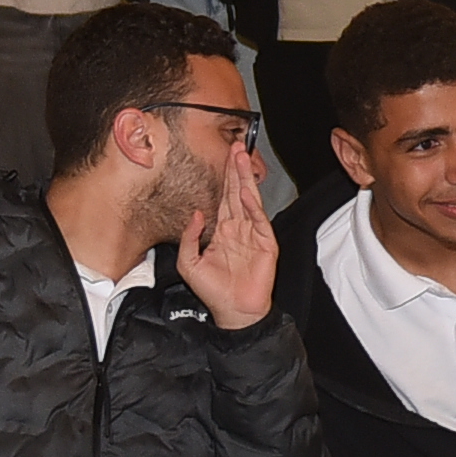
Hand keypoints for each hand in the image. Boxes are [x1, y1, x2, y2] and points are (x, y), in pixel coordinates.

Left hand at [174, 146, 280, 327]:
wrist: (234, 311)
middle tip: (235, 146)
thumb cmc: (213, 291)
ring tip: (242, 158)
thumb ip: (190, 237)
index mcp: (221, 231)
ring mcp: (253, 234)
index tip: (221, 157)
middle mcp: (238, 229)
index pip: (222, 198)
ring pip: (248, 200)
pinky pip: (259, 220)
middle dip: (235, 169)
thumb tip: (196, 214)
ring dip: (245, 179)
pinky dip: (254, 206)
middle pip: (236, 192)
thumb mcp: (189, 263)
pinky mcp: (266, 243)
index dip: (222, 178)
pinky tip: (248, 192)